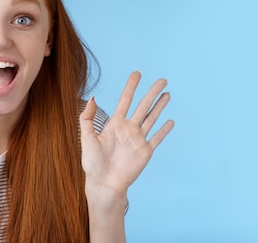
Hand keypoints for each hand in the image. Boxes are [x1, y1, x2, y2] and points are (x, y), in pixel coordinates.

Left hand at [80, 71, 174, 195]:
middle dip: (152, 92)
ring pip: (152, 118)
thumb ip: (87, 118)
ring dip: (160, 106)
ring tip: (167, 94)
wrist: (104, 183)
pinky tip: (170, 121)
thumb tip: (92, 98)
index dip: (131, 87)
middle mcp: (129, 129)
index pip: (126, 100)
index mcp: (115, 124)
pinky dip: (164, 130)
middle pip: (143, 106)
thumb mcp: (87, 138)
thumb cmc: (93, 163)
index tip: (137, 73)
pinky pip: (157, 138)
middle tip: (162, 80)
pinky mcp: (145, 152)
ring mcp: (138, 140)